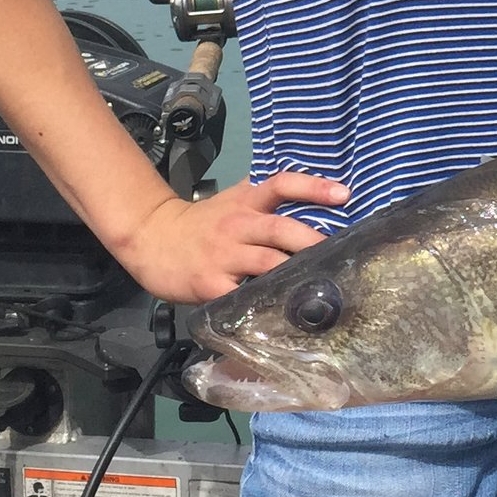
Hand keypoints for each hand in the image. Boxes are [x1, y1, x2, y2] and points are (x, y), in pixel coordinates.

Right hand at [118, 171, 349, 303]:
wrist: (152, 238)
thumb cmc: (202, 222)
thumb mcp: (233, 199)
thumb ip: (265, 196)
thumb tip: (309, 191)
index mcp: (248, 201)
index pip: (283, 184)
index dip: (314, 187)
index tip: (344, 195)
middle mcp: (239, 225)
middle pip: (281, 228)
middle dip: (311, 241)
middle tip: (339, 253)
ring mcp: (224, 255)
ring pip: (266, 262)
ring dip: (294, 273)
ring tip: (321, 284)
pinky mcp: (210, 284)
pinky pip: (240, 296)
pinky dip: (261, 304)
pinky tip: (281, 313)